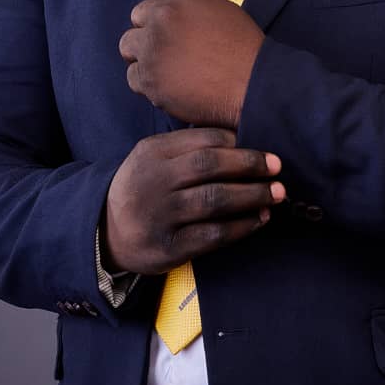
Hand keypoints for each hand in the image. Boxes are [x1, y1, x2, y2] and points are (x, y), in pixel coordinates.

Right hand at [100, 127, 285, 273]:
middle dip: (250, 165)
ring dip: (253, 196)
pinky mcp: (170, 247)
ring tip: (276, 193)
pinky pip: (214, 234)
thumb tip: (243, 138)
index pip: (203, 139)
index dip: (238, 143)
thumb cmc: (144, 187)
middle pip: (210, 166)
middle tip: (277, 167)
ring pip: (215, 200)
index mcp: (154, 152)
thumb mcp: (153, 156)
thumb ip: (189, 146)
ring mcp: (161, 215)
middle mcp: (155, 181)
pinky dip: (242, 226)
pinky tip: (260, 219)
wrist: (107, 232)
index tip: (263, 149)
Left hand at [119, 0, 264, 127]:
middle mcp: (164, 14)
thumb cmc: (242, 47)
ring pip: (128, 45)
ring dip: (144, 55)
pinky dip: (149, 83)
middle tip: (177, 49)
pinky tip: (173, 85)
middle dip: (152, 31)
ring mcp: (153, 46)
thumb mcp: (219, 7)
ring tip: (170, 67)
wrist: (254, 85)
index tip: (181, 27)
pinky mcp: (148, 77)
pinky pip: (133, 77)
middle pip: (138, 16)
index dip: (168, 12)